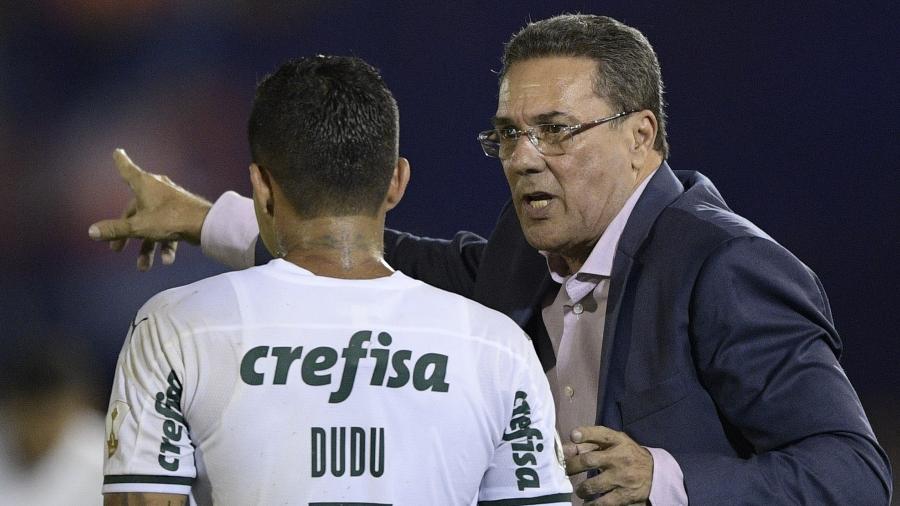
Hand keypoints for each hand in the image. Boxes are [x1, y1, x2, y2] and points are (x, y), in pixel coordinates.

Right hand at [88, 149, 211, 270]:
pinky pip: (168, 229)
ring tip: (143, 266)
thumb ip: (116, 229)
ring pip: (152, 224)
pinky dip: (166, 244)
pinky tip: (167, 260)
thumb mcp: (138, 227)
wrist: (206, 225)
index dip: (121, 162)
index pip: (127, 170)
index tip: (117, 152)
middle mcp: (157, 189)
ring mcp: (170, 201)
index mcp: (144, 184)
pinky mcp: (182, 214)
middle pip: (135, 210)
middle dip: (126, 233)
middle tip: (117, 249)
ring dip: (147, 247)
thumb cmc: (170, 219)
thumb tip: (91, 232)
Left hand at [563, 426, 652, 505]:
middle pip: (589, 460)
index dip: (585, 433)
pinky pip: (603, 502)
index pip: (601, 433)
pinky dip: (592, 505)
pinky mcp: (625, 495)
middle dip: (572, 466)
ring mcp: (622, 477)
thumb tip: (564, 449)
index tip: (574, 436)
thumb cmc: (626, 455)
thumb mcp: (614, 443)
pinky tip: (588, 503)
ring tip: (581, 490)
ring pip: (592, 484)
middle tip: (566, 471)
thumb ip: (589, 443)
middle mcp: (619, 457)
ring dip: (582, 489)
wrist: (655, 474)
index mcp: (617, 441)